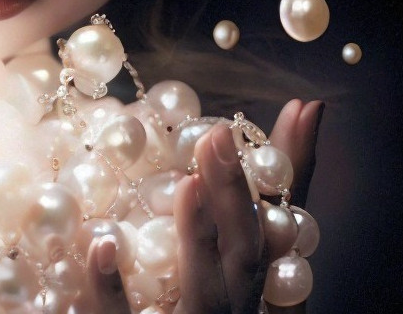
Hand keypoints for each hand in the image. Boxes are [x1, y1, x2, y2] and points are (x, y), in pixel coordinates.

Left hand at [69, 99, 321, 313]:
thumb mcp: (214, 279)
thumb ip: (221, 227)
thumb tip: (220, 162)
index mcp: (256, 294)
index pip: (282, 226)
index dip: (295, 171)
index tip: (303, 108)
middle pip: (249, 256)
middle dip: (238, 194)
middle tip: (220, 134)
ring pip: (206, 293)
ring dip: (199, 238)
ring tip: (188, 182)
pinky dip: (112, 291)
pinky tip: (99, 245)